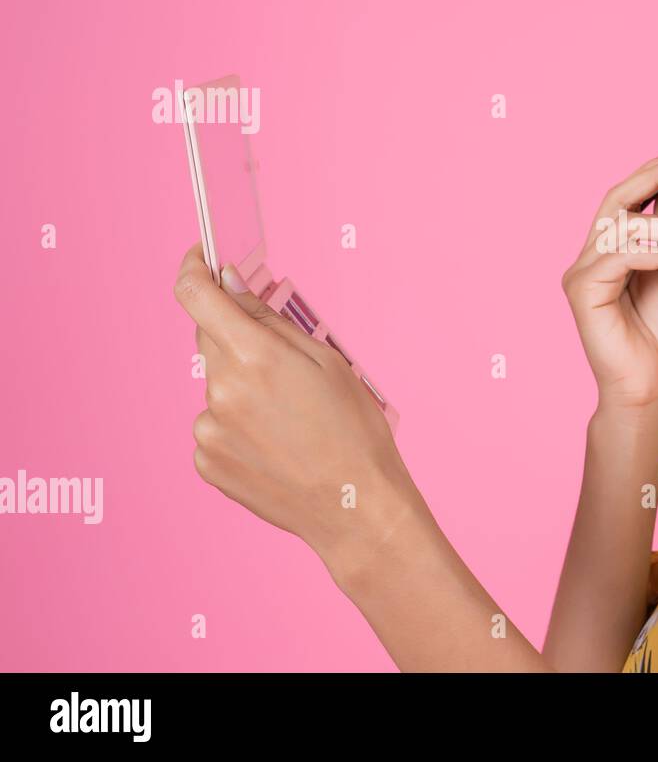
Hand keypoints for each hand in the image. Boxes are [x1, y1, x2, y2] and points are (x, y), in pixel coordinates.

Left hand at [173, 242, 421, 579]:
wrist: (354, 506)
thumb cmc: (354, 432)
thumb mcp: (327, 361)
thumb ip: (270, 321)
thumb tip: (231, 286)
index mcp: (253, 357)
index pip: (196, 295)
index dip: (194, 268)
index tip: (201, 258)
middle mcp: (221, 391)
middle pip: (212, 340)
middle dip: (241, 339)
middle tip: (285, 366)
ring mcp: (209, 429)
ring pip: (217, 386)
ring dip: (243, 387)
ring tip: (290, 419)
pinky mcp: (206, 462)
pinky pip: (215, 425)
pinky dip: (239, 425)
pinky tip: (276, 443)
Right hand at [561, 148, 657, 410]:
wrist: (654, 387)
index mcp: (609, 253)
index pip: (625, 201)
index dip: (651, 173)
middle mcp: (590, 259)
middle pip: (617, 200)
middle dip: (654, 175)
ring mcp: (582, 273)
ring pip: (627, 226)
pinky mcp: (583, 289)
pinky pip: (625, 254)